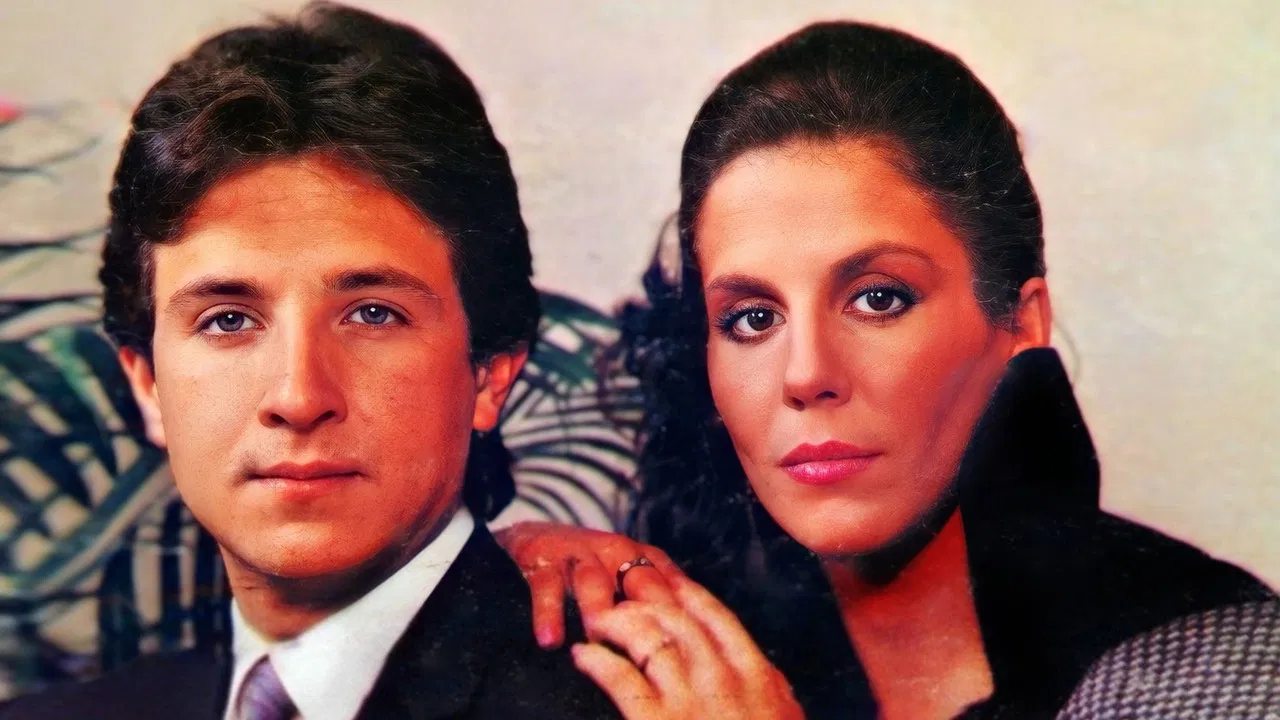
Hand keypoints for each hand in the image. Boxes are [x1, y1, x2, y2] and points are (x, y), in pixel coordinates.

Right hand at [494, 521, 683, 647]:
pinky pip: (547, 586)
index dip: (687, 623)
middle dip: (651, 617)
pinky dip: (548, 612)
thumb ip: (658, 607)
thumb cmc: (591, 573)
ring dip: (600, 612)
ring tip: (599, 647)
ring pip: (596, 582)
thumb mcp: (629, 581)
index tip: (692, 657)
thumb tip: (686, 654)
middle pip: (643, 585)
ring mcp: (580, 554)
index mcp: (646, 559)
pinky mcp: (541, 558)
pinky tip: (549, 640)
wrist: (533, 537)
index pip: (676, 591)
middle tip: (655, 657)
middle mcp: (618, 552)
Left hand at [571, 574, 804, 719]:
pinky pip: (620, 678)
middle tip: (619, 583)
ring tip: (597, 619)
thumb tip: (766, 672)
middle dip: (644, 594)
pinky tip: (583, 656)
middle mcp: (724, 678)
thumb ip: (774, 693)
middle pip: (676, 617)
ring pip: (648, 637)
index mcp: (758, 675)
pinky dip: (597, 660)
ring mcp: (691, 700)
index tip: (664, 576)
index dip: (685, 590)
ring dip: (617, 621)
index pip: (715, 616)